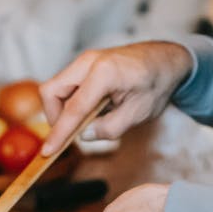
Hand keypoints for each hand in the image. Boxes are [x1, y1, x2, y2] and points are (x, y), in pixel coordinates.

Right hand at [39, 42, 192, 156]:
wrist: (165, 60)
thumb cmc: (156, 84)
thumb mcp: (139, 113)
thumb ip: (110, 128)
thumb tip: (83, 135)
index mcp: (105, 73)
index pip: (73, 108)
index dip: (59, 133)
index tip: (47, 151)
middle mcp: (88, 62)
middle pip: (51, 90)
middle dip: (54, 117)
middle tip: (70, 135)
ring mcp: (84, 61)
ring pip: (56, 87)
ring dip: (63, 109)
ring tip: (88, 122)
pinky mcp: (84, 65)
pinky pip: (66, 85)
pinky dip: (70, 102)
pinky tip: (91, 111)